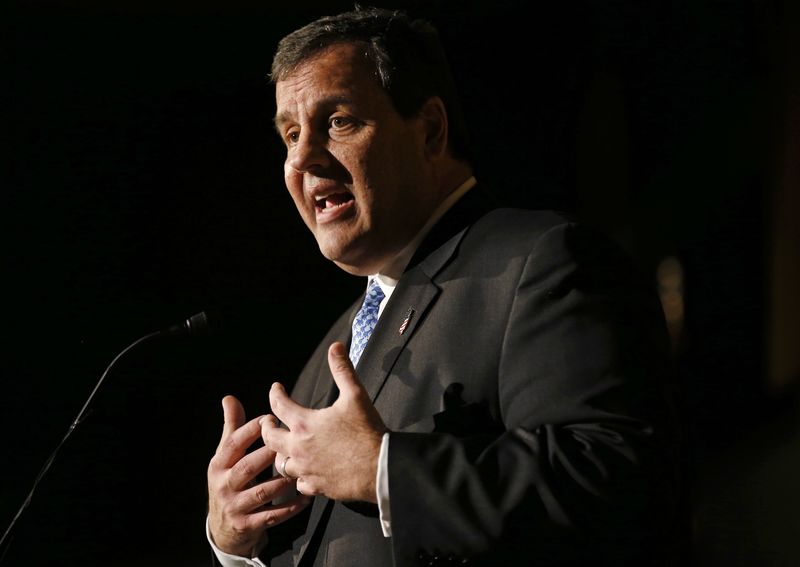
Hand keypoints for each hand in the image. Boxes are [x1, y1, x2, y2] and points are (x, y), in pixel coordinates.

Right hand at [207, 395, 310, 555]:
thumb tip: (229, 397)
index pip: (232, 444)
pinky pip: (272, 516)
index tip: (269, 418)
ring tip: (302, 469)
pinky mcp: (247, 526)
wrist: (223, 529)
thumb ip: (232, 429)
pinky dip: (290, 507)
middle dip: (269, 454)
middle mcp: (223, 486)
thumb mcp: (225, 458)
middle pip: (247, 467)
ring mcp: (234, 507)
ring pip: (262, 492)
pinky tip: (305, 497)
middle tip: (290, 442)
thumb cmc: (230, 482)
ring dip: (283, 481)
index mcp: (218, 465)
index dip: (250, 430)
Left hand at [263, 342, 387, 501]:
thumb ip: (342, 370)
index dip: (275, 393)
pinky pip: (298, 483)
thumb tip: (335, 347)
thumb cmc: (367, 430)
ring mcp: (306, 469)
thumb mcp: (356, 395)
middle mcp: (299, 447)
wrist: (379, 467)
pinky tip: (303, 473)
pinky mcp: (316, 486)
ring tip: (284, 448)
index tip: (276, 388)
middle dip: (266, 427)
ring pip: (280, 464)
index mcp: (304, 423)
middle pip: (269, 437)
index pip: (278, 404)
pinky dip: (298, 477)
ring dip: (280, 454)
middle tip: (268, 421)